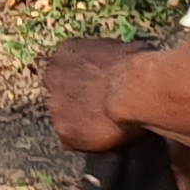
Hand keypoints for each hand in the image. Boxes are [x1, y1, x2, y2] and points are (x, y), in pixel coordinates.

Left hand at [38, 36, 138, 152]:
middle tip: (99, 108)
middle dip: (77, 100)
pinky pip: (72, 139)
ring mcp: (55, 105)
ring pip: (65, 116)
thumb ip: (111, 57)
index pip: (67, 67)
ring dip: (80, 121)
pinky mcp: (63, 130)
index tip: (96, 86)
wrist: (134, 90)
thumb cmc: (136, 65)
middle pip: (60, 91)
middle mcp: (53, 76)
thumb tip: (122, 63)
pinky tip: (104, 138)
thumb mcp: (124, 48)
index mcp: (67, 51)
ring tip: (105, 125)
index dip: (83, 79)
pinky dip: (85, 141)